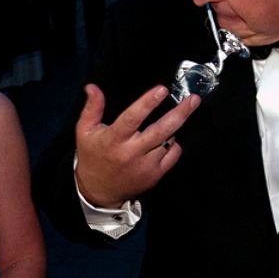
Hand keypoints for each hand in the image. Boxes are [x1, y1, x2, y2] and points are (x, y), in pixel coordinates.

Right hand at [73, 84, 198, 207]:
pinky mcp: (155, 175)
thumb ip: (92, 108)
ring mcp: (145, 165)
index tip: (162, 89)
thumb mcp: (85, 131)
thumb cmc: (92, 157)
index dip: (148, 102)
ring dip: (174, 127)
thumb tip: (93, 87)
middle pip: (161, 130)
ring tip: (176, 116)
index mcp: (114, 139)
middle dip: (180, 113)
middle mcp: (131, 153)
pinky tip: (168, 139)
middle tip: (193, 99)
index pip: (133, 118)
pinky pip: (173, 155)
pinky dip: (174, 144)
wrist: (98, 191)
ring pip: (169, 141)